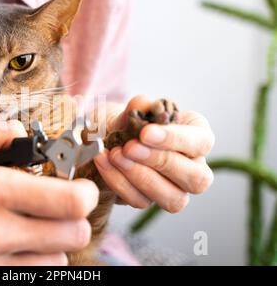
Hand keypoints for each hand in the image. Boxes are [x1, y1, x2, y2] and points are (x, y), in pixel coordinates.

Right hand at [0, 120, 97, 264]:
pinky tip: (19, 245)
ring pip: (58, 261)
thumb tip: (26, 132)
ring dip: (55, 243)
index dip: (86, 194)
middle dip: (74, 218)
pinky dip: (36, 261)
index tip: (81, 189)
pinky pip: (33, 276)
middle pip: (74, 235)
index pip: (71, 202)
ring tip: (34, 228)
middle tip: (60, 208)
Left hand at [94, 95, 214, 212]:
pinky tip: (103, 162)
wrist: (104, 137)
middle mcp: (194, 168)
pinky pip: (140, 201)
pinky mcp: (149, 201)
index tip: (146, 132)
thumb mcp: (133, 108)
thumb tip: (143, 104)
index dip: (175, 139)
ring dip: (140, 177)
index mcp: (197, 137)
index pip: (202, 142)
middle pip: (196, 178)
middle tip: (129, 147)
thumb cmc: (128, 120)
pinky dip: (119, 182)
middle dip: (160, 162)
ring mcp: (174, 190)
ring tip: (115, 155)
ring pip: (173, 199)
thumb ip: (140, 106)